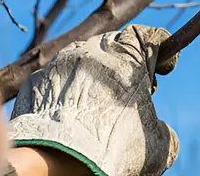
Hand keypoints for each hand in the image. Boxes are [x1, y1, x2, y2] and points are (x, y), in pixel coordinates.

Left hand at [6, 24, 179, 175]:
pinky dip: (65, 89)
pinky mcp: (35, 80)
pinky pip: (56, 76)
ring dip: (94, 72)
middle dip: (126, 62)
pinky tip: (68, 114)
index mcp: (129, 57)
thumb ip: (162, 126)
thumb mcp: (158, 145)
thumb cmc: (111, 150)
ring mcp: (60, 62)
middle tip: (131, 90)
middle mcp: (93, 50)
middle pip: (115, 42)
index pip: (149, 35)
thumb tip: (159, 131)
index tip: (163, 69)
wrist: (54, 163)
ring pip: (83, 55)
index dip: (162, 52)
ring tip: (96, 102)